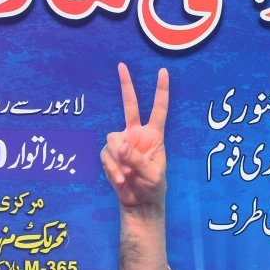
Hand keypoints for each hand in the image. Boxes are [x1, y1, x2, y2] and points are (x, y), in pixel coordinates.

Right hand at [100, 63, 168, 210]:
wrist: (138, 204)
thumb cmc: (152, 187)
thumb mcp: (152, 174)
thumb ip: (137, 158)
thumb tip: (119, 145)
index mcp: (154, 136)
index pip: (158, 109)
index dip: (161, 91)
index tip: (163, 72)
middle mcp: (136, 134)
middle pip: (129, 106)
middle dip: (126, 86)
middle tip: (122, 66)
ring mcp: (122, 144)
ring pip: (112, 139)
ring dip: (117, 158)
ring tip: (124, 175)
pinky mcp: (110, 156)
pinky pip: (106, 155)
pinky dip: (111, 168)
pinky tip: (120, 180)